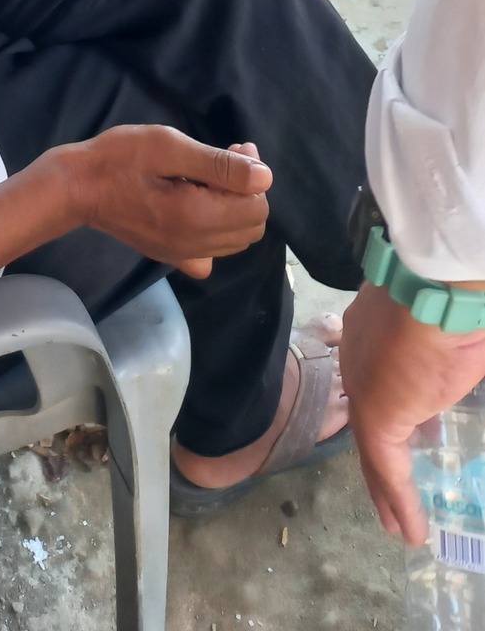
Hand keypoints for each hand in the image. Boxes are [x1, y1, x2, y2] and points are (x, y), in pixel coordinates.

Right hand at [63, 126, 270, 279]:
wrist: (77, 186)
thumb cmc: (119, 158)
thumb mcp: (169, 146)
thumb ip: (219, 164)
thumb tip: (264, 177)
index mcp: (198, 217)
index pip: (257, 206)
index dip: (253, 173)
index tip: (233, 146)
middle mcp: (196, 245)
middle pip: (252, 225)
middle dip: (247, 191)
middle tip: (222, 159)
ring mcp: (182, 256)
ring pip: (236, 240)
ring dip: (234, 208)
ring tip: (208, 178)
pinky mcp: (170, 257)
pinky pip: (211, 255)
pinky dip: (217, 233)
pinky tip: (199, 210)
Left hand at [341, 282, 484, 545]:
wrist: (439, 284)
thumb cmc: (456, 298)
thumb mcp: (450, 327)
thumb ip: (442, 351)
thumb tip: (458, 354)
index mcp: (373, 328)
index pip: (378, 377)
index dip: (395, 410)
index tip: (417, 432)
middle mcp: (358, 356)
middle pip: (368, 417)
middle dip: (380, 459)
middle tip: (389, 491)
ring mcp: (362, 385)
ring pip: (373, 446)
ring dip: (386, 488)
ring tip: (395, 522)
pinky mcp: (375, 414)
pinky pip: (387, 467)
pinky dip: (399, 501)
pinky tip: (410, 530)